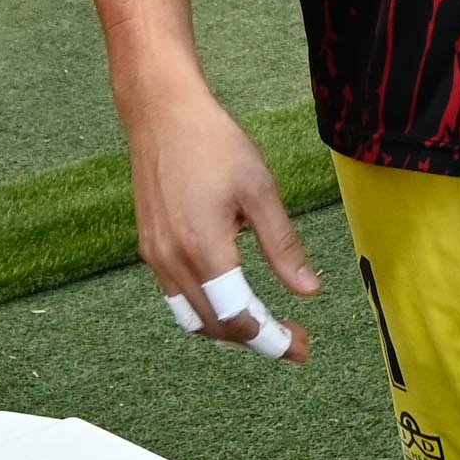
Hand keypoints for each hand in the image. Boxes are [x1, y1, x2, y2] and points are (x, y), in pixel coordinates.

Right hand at [121, 74, 316, 361]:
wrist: (162, 113)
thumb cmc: (214, 143)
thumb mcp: (260, 191)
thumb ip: (283, 246)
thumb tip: (309, 292)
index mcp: (204, 249)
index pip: (237, 317)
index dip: (271, 339)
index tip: (302, 346)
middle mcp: (172, 260)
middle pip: (214, 326)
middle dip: (255, 339)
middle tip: (293, 339)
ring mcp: (155, 256)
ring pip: (192, 316)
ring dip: (228, 328)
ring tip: (265, 323)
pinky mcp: (149, 246)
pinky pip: (177, 296)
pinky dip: (206, 308)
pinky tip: (231, 296)